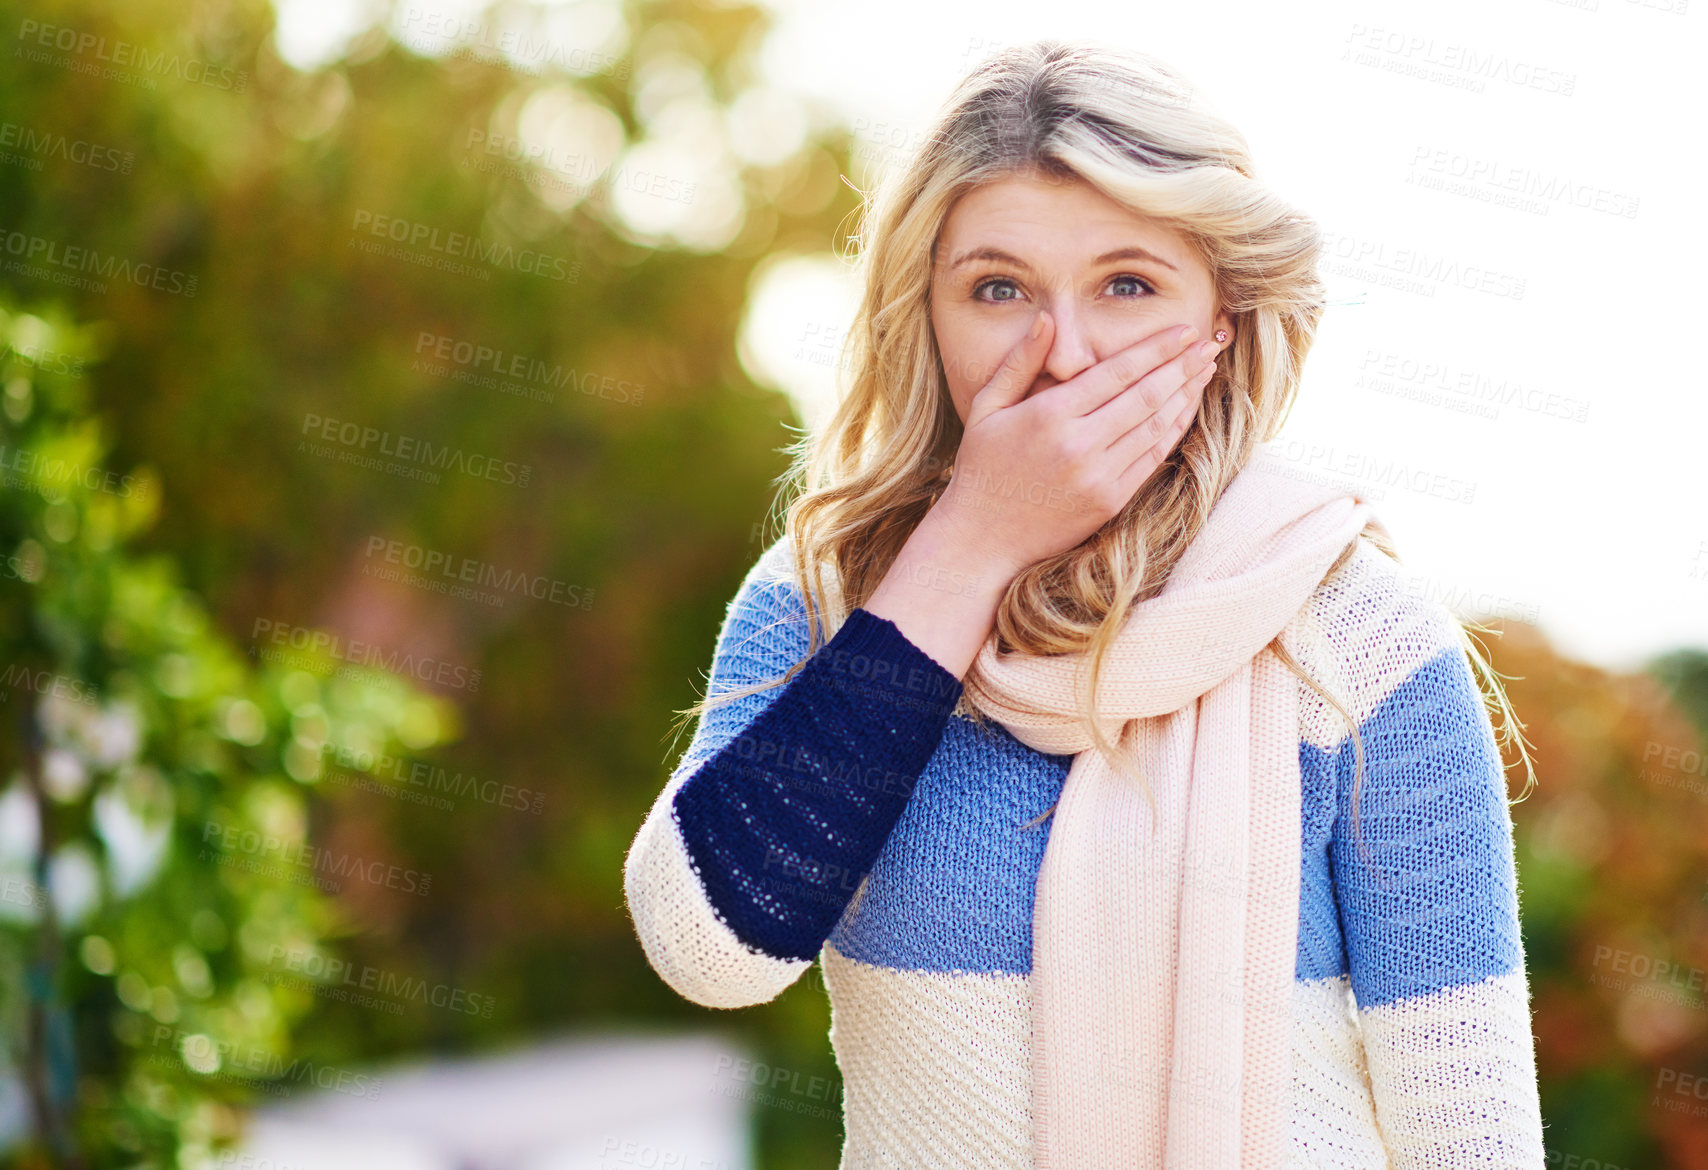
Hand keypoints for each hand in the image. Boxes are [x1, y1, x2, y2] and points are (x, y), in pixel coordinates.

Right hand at [931, 312, 1215, 582]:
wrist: (982, 539)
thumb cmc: (981, 468)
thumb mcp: (986, 408)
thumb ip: (1019, 362)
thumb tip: (1048, 319)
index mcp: (1049, 415)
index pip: (1117, 372)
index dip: (1156, 349)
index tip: (1184, 330)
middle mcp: (1079, 445)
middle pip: (1146, 395)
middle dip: (1182, 366)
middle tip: (1208, 343)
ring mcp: (1098, 476)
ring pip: (1156, 426)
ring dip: (1185, 395)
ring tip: (1205, 370)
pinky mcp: (1110, 501)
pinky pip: (1152, 458)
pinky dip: (1173, 430)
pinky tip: (1185, 409)